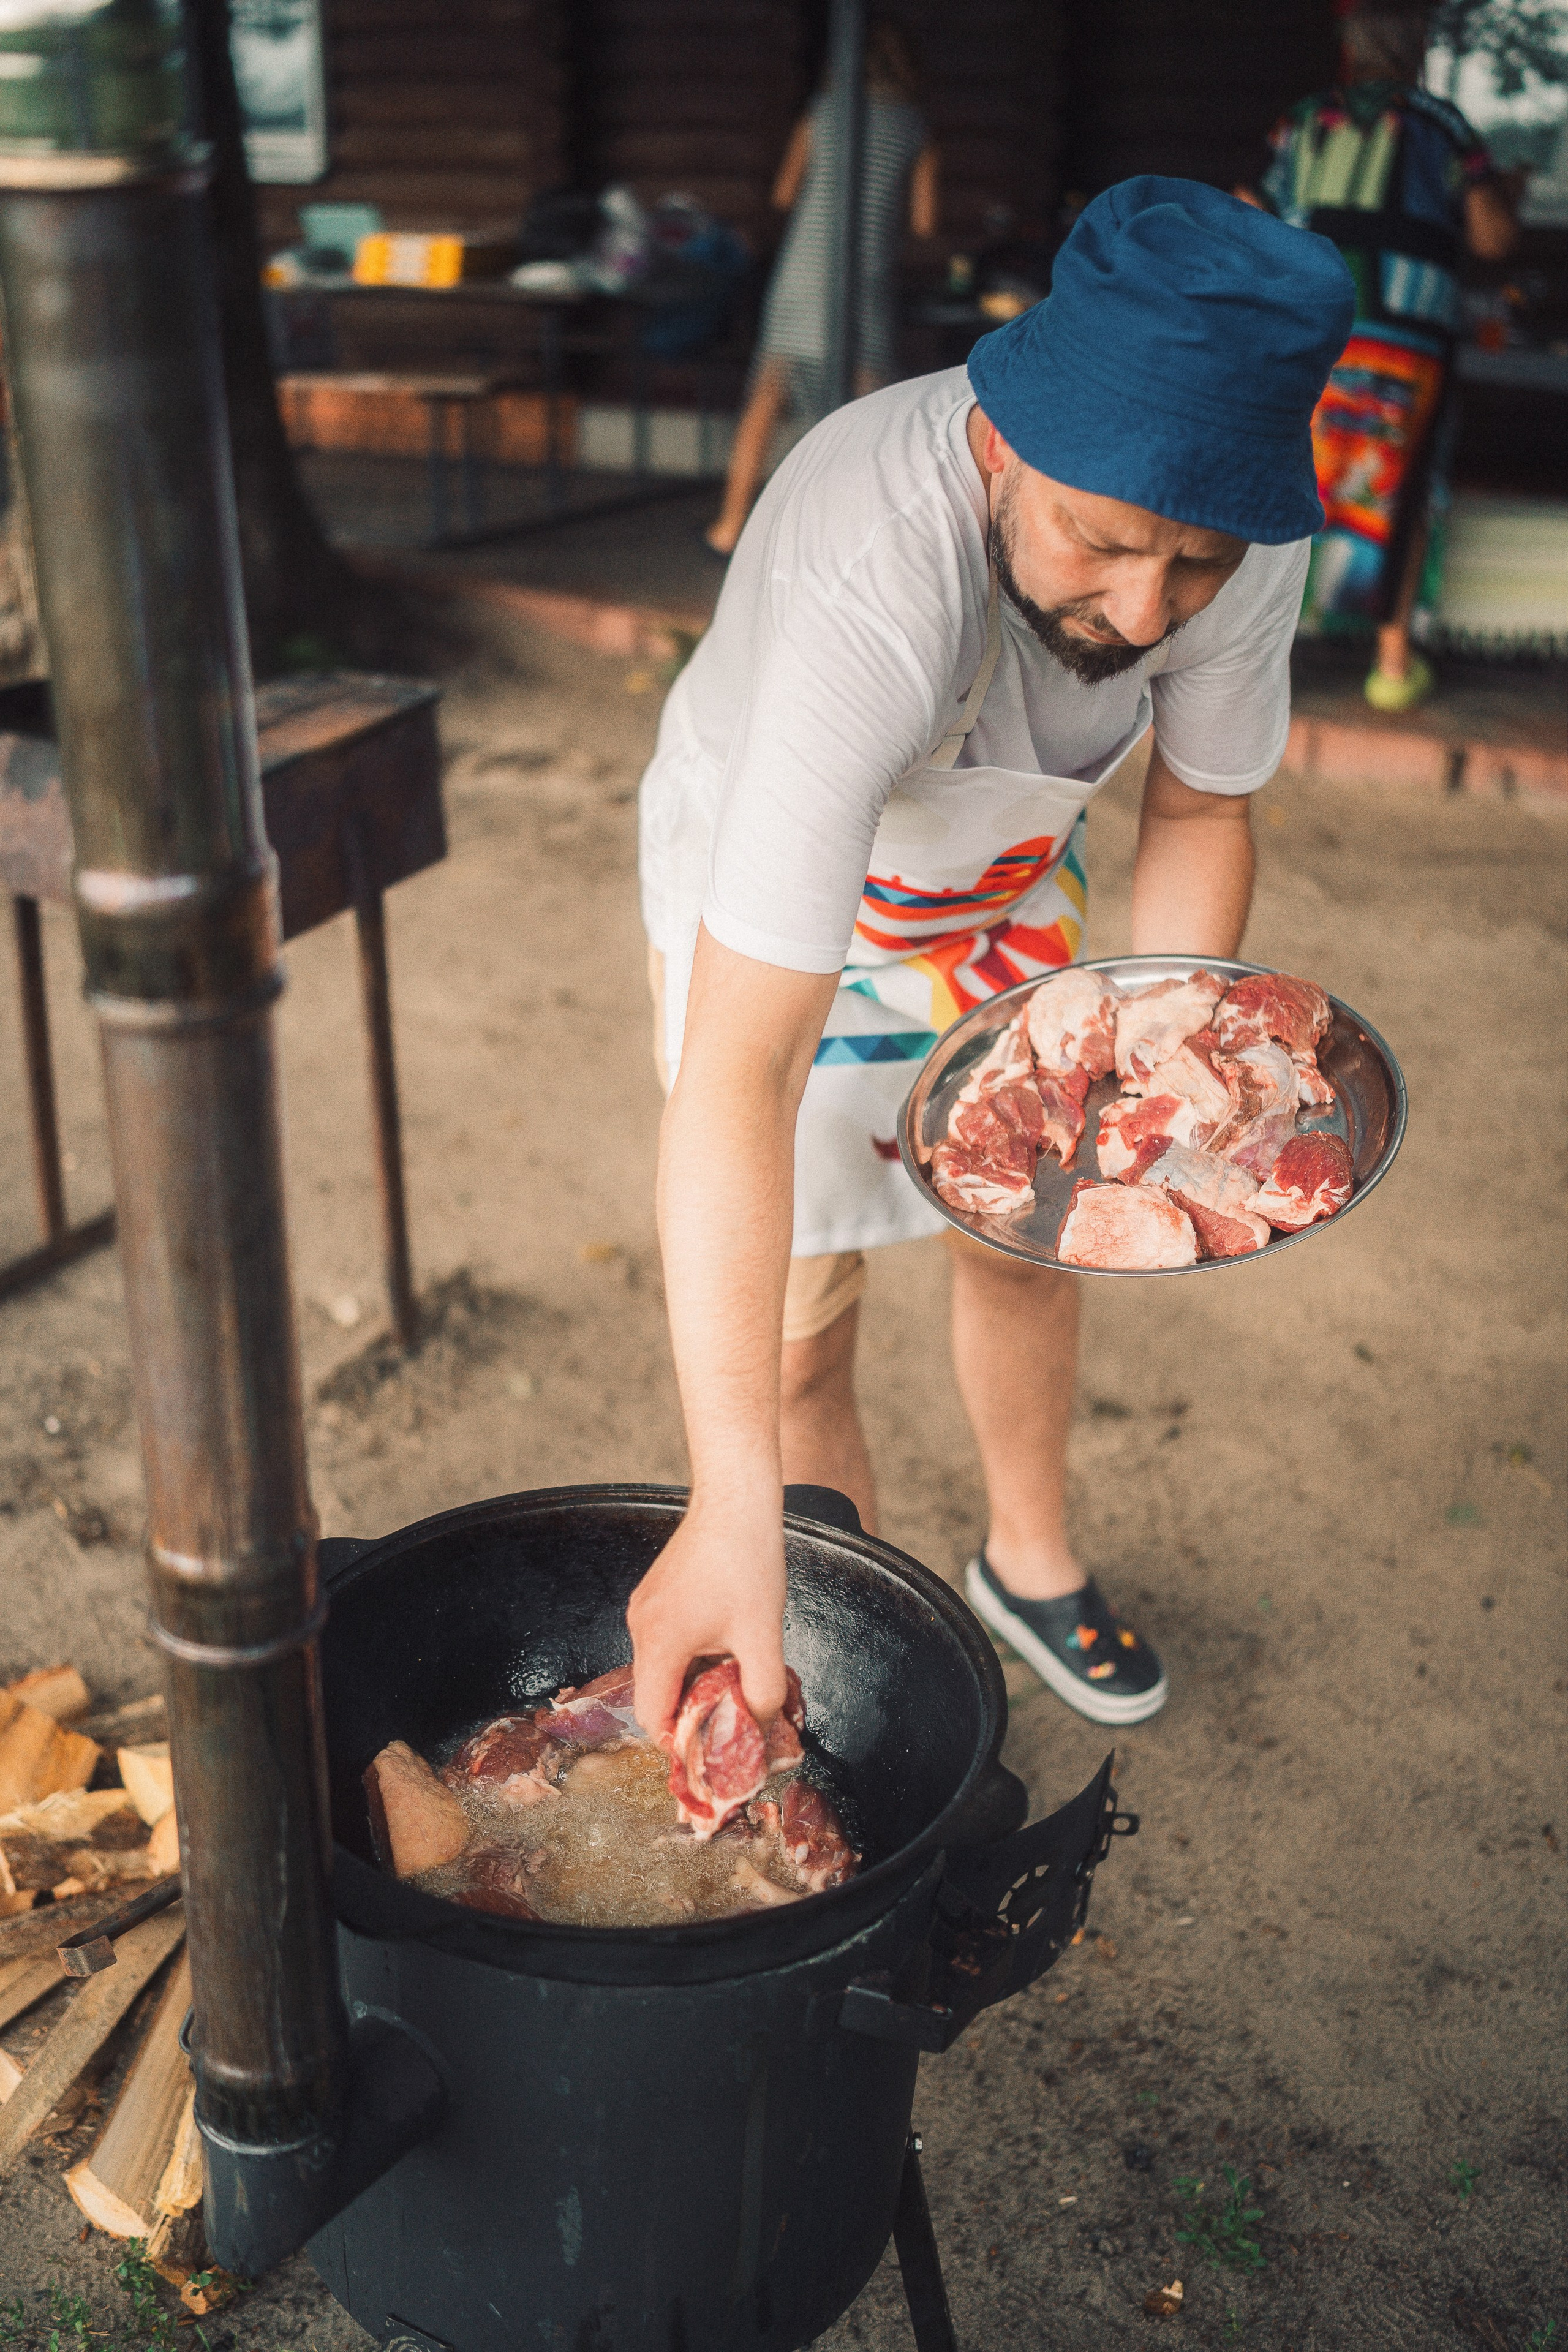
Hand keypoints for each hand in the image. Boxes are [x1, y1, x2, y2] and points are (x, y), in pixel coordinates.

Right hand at [627, 1498, 787, 1743]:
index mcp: (660, 1642)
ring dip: (692, 1680)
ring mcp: (644, 1607)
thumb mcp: (763, 1635)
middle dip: (690, 1711)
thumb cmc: (748, 1562)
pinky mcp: (654, 1593)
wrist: (736, 1501)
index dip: (680, 1740)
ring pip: (660, 1667)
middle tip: (730, 1713)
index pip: (652, 1716)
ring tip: (733, 1672)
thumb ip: (762, 1691)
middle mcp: (641, 1626)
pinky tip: (724, 1641)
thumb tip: (759, 1728)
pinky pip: (665, 1640)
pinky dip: (690, 1654)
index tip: (712, 1745)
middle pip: (654, 1693)